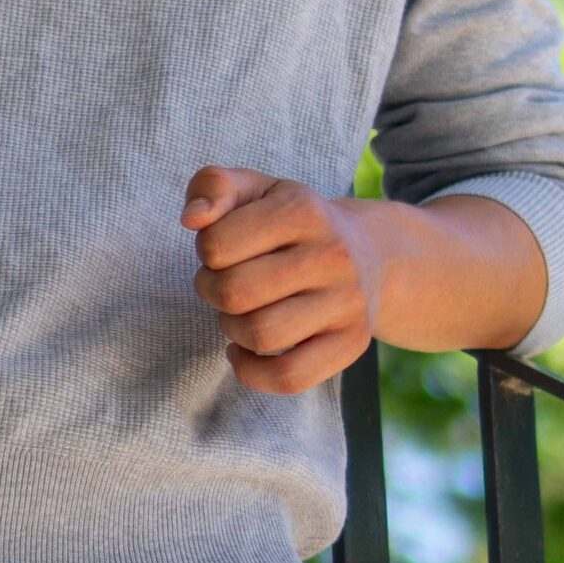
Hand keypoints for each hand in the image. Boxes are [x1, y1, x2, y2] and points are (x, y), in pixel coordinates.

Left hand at [180, 165, 381, 392]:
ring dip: (230, 328)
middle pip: (235, 293)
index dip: (205, 251)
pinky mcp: (352, 344)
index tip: (223, 250)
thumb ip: (213, 185)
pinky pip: (289, 377)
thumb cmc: (295, 222)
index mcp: (303, 210)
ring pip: (260, 335)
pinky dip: (251, 372)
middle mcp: (332, 255)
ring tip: (239, 312)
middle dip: (212, 290)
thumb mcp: (256, 189)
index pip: (216, 244)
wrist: (371, 253)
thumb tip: (192, 219)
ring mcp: (347, 303)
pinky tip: (243, 351)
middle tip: (224, 283)